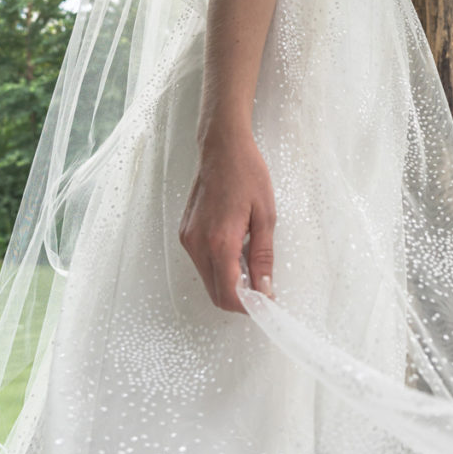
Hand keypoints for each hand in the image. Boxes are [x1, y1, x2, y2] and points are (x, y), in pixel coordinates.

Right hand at [179, 130, 275, 312]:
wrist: (222, 148)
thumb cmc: (247, 174)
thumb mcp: (266, 215)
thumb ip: (263, 256)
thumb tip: (265, 289)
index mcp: (220, 241)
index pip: (229, 294)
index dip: (250, 306)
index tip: (267, 302)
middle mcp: (198, 244)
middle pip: (216, 293)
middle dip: (240, 298)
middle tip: (263, 287)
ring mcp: (188, 239)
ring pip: (208, 280)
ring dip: (229, 283)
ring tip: (251, 262)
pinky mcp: (185, 233)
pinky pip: (201, 263)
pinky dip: (219, 267)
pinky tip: (236, 249)